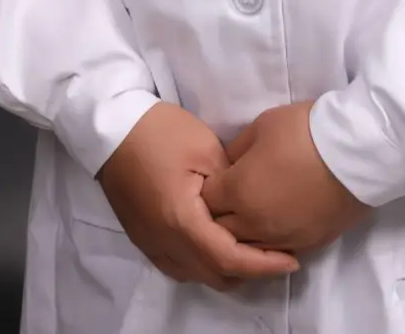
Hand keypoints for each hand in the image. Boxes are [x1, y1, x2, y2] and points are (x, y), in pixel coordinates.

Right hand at [95, 102, 300, 291]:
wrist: (113, 129)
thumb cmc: (161, 133)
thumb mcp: (206, 151)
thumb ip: (231, 187)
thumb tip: (247, 206)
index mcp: (182, 222)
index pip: (230, 259)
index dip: (263, 264)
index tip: (292, 259)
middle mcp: (165, 244)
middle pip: (215, 275)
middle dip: (250, 272)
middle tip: (277, 255)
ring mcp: (151, 244)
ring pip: (197, 275)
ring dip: (226, 270)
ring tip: (253, 251)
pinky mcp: (145, 239)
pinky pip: (180, 266)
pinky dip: (204, 263)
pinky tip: (219, 246)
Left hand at [200, 100, 373, 254]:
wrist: (356, 151)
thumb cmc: (304, 131)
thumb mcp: (262, 125)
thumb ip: (237, 150)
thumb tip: (229, 166)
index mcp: (238, 191)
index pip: (205, 200)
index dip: (208, 187)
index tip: (217, 176)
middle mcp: (254, 224)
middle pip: (220, 230)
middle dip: (219, 214)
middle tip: (230, 195)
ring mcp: (280, 239)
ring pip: (246, 249)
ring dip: (242, 234)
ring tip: (251, 212)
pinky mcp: (306, 245)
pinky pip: (276, 252)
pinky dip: (269, 242)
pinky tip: (275, 224)